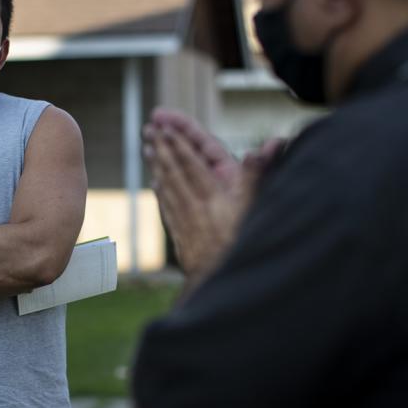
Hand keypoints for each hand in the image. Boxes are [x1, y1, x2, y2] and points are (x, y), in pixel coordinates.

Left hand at [143, 108, 281, 285]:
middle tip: (149, 129)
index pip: (190, 163)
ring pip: (167, 186)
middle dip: (162, 148)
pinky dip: (160, 191)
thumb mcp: (254, 207)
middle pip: (173, 171)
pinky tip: (156, 182)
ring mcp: (184, 221)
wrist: (220, 279)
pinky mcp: (181, 235)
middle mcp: (193, 205)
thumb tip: (260, 149)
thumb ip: (255, 176)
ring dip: (157, 165)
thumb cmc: (242, 243)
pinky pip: (167, 207)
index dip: (178, 143)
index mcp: (211, 196)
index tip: (166, 127)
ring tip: (148, 148)